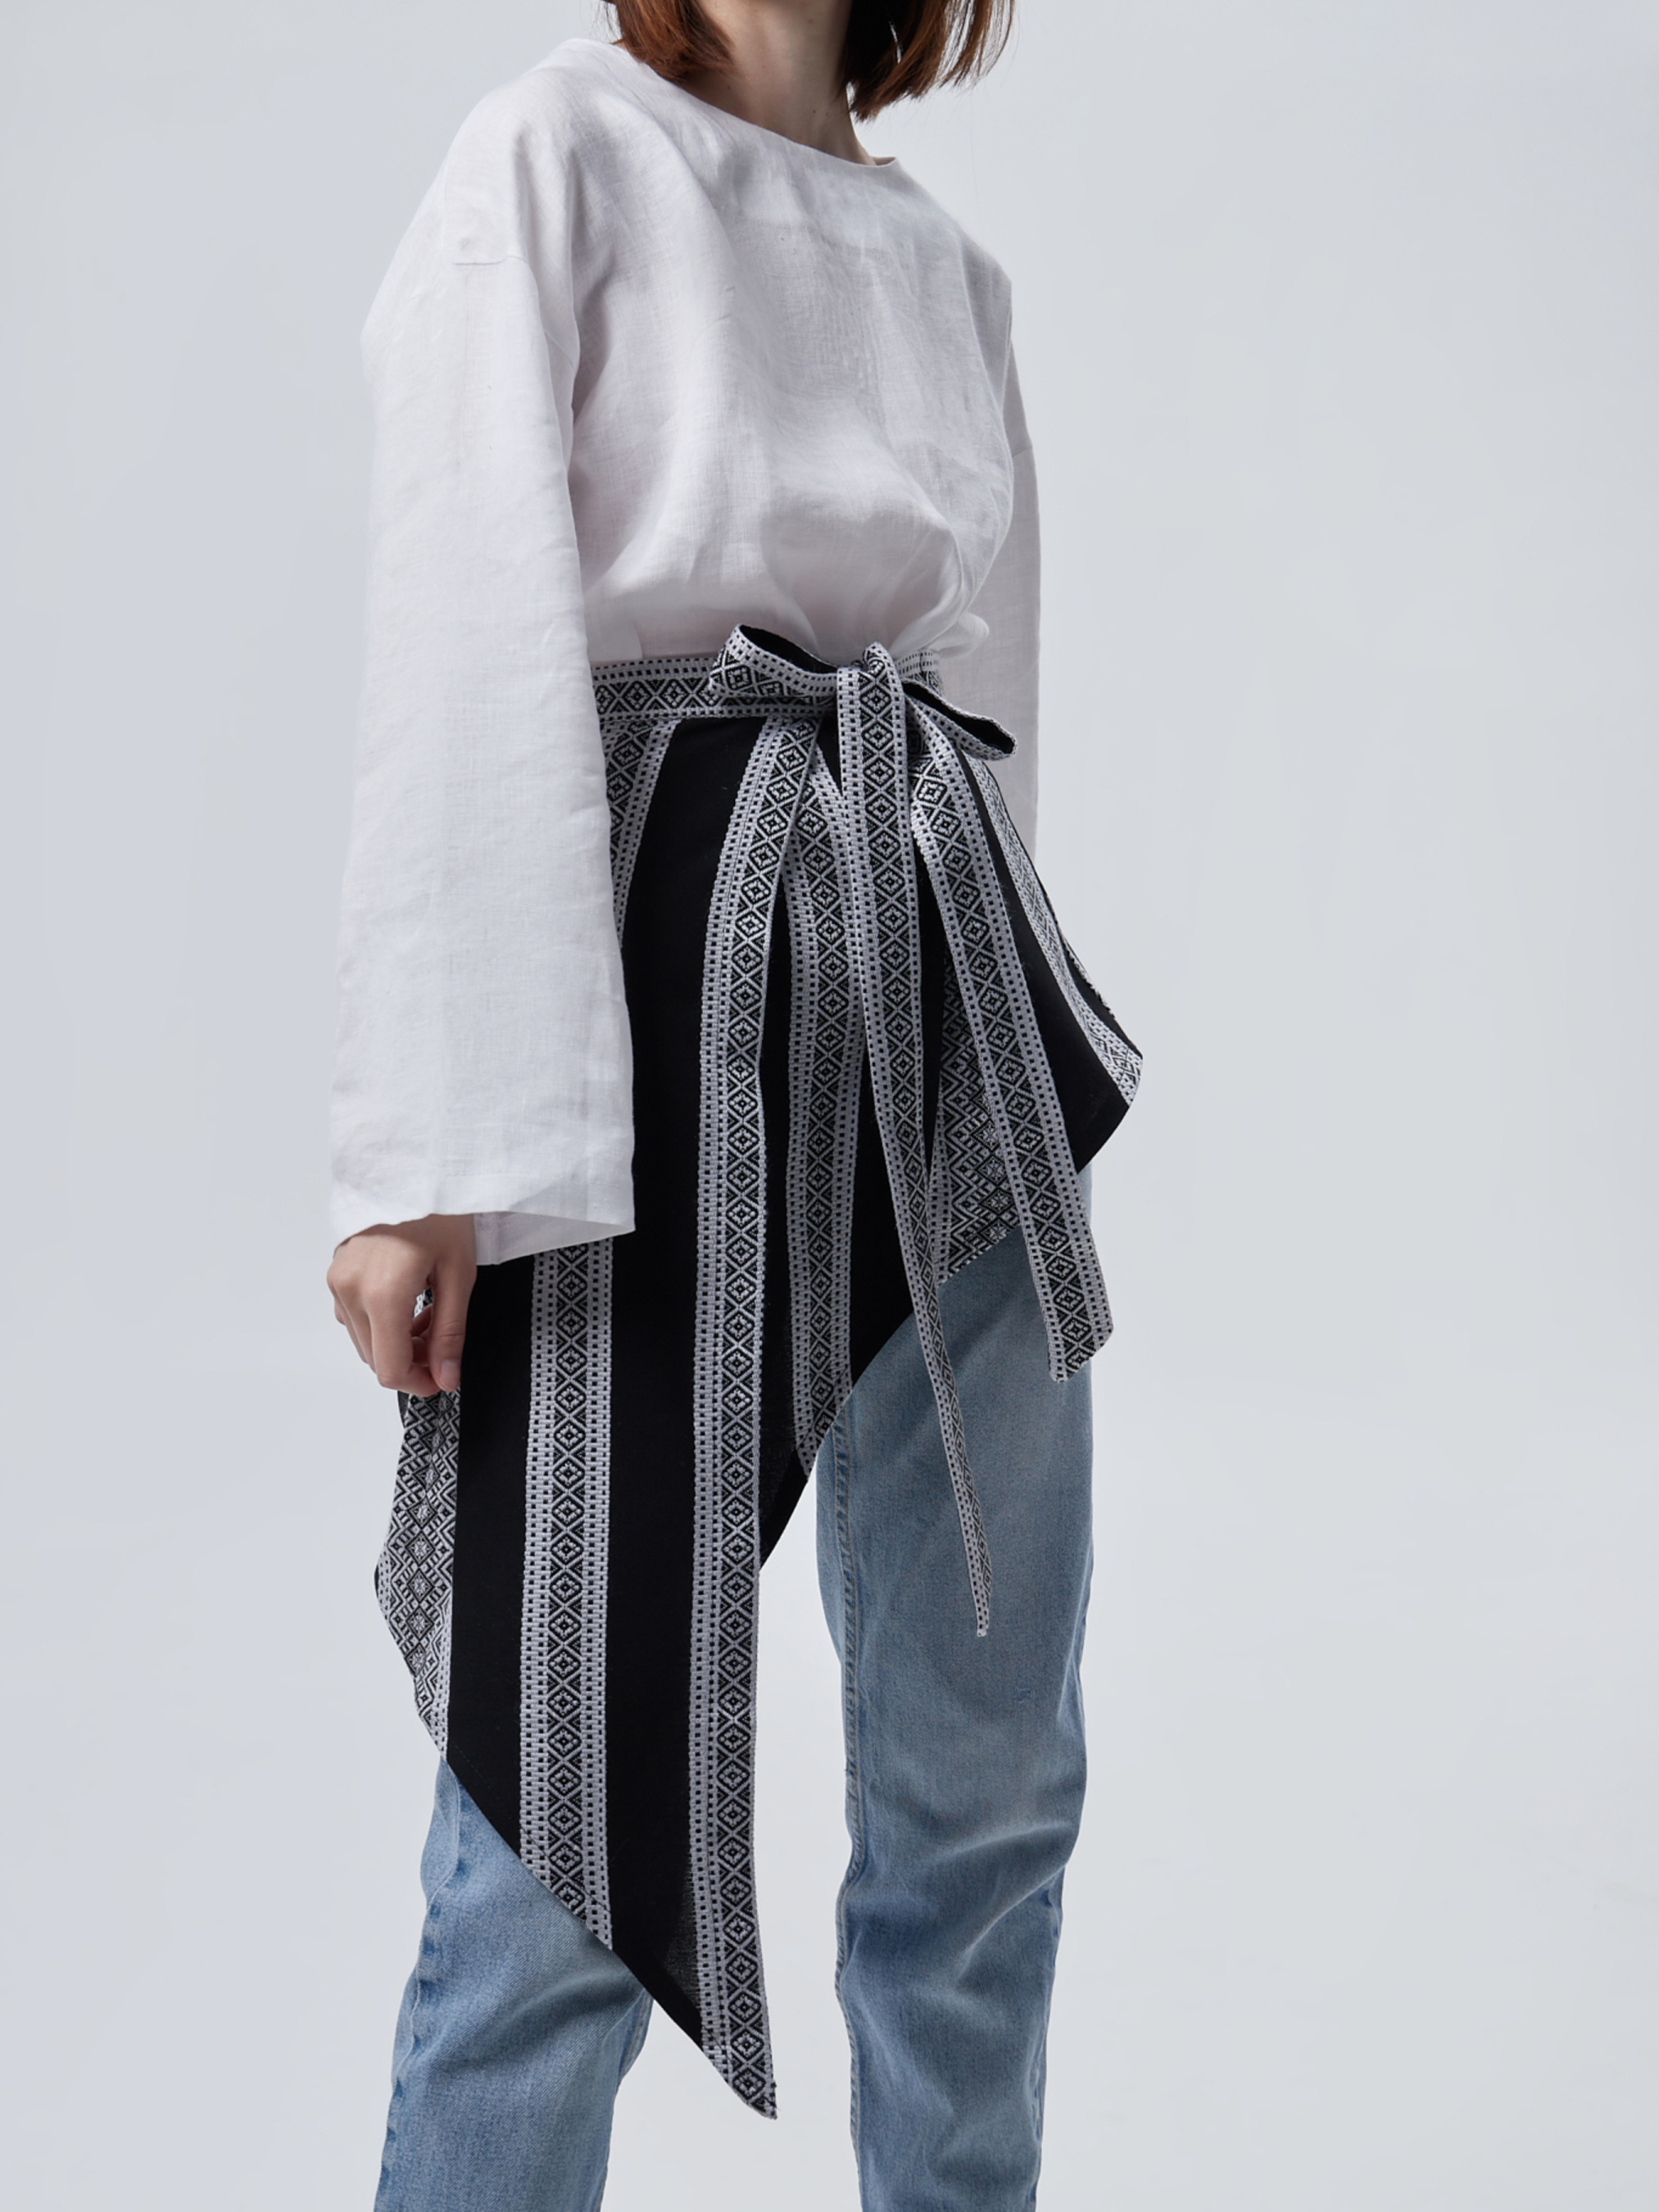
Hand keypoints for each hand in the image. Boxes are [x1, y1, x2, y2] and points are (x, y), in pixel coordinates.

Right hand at [327, 1214, 476, 1396]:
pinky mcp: (336, 1270)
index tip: (444, 1377)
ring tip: (430, 1314)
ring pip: (364, 1339)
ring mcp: (338, 1279)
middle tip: (444, 1341)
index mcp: (381, 1294)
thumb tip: (447, 1376)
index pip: (389, 1370)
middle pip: (375, 1359)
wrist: (412, 1163)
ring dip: (396, 1341)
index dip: (420, 1384)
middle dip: (412, 1360)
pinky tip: (409, 1300)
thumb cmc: (439, 1209)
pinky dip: (380, 1321)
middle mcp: (350, 1290)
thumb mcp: (459, 1273)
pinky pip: (354, 1315)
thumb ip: (450, 1332)